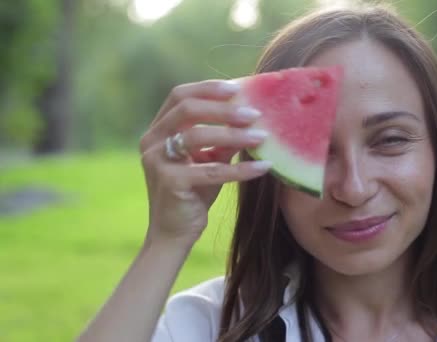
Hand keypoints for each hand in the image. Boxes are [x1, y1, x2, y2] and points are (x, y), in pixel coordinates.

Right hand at [138, 80, 270, 247]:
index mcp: (158, 130)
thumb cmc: (193, 192)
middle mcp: (151, 141)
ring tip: (262, 137)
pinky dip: (240, 168)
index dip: (208, 89)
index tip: (238, 88)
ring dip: (234, 135)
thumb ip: (224, 139)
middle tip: (255, 114)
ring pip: (198, 137)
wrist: (174, 233)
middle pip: (187, 110)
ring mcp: (157, 161)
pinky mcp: (170, 182)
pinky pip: (211, 170)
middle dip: (224, 109)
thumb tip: (252, 117)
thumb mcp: (210, 160)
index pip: (180, 96)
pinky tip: (264, 166)